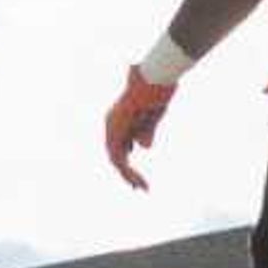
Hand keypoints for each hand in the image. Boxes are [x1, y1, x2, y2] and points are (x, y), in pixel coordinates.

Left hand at [104, 67, 174, 190]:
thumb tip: (143, 148)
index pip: (119, 144)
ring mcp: (111, 128)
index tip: (137, 174)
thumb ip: (146, 132)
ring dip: (129, 176)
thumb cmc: (156, 92)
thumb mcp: (151, 117)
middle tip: (140, 187)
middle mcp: (111, 123)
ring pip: (117, 160)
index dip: (126, 159)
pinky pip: (120, 160)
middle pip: (116, 154)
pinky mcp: (115, 134)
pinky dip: (129, 173)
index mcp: (119, 117)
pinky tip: (139, 182)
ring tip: (142, 187)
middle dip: (128, 172)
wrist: (153, 80)